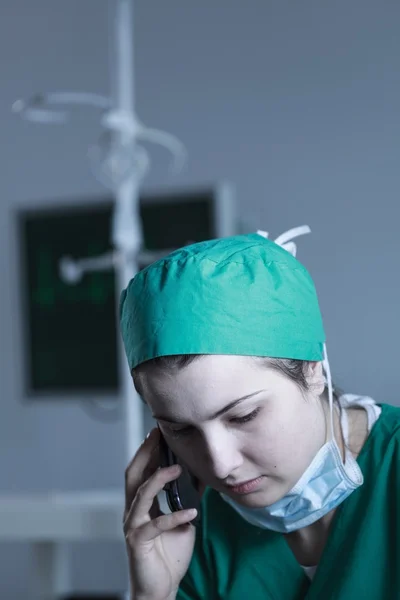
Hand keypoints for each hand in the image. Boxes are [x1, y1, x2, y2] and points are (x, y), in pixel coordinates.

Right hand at [123, 428, 196, 599]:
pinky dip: (174, 516)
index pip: (141, 470)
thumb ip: (187, 499)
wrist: (160, 588)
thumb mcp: (183, 520)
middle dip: (145, 453)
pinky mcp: (139, 542)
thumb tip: (202, 476)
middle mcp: (133, 510)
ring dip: (159, 479)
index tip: (159, 432)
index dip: (148, 450)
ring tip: (177, 468)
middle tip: (157, 436)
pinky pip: (156, 524)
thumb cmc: (169, 554)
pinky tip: (192, 512)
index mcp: (142, 503)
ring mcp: (133, 525)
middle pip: (133, 475)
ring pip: (140, 495)